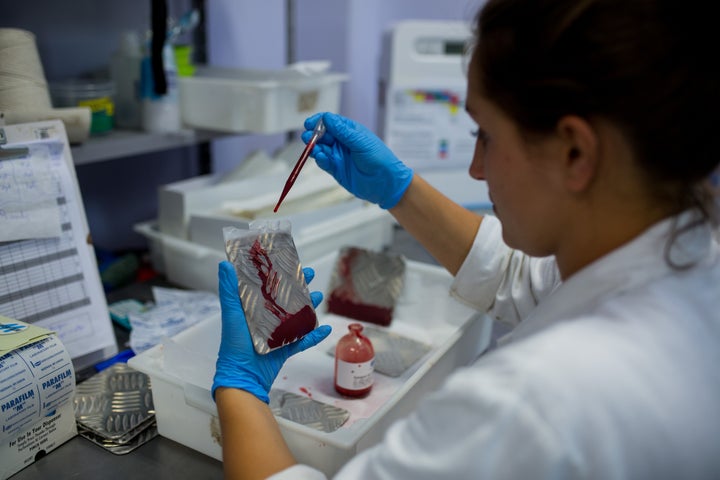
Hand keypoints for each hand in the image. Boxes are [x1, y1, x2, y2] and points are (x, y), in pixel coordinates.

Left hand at [212, 261, 330, 402]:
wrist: (242, 377)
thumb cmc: (234, 346)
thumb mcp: (231, 314)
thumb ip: (229, 290)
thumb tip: (224, 264)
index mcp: (251, 309)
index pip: (267, 286)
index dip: (279, 274)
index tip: (290, 262)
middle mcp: (265, 319)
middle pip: (285, 299)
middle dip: (299, 286)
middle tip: (309, 275)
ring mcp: (276, 334)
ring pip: (297, 316)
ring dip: (309, 307)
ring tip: (319, 296)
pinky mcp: (284, 349)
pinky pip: (303, 340)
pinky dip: (314, 335)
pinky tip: (324, 328)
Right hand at [303, 112, 412, 208]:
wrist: (386, 183)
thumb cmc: (379, 158)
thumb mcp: (361, 142)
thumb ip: (342, 131)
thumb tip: (327, 118)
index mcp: (350, 131)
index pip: (330, 122)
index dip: (319, 121)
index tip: (309, 123)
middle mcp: (342, 142)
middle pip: (322, 135)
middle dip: (313, 135)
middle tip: (308, 137)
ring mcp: (338, 156)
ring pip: (321, 149)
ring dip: (314, 148)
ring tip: (313, 149)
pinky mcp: (336, 169)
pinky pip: (324, 162)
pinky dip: (320, 159)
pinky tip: (321, 158)